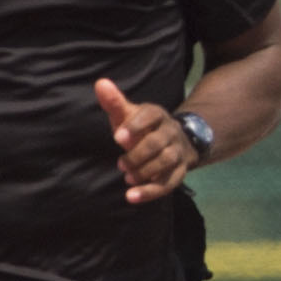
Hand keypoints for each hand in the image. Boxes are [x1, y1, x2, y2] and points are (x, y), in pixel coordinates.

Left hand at [97, 77, 197, 203]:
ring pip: (167, 161)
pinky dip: (152, 192)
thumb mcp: (128, 114)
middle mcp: (170, 132)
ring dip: (146, 172)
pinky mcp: (179, 171)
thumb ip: (114, 102)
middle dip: (138, 155)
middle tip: (121, 163)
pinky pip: (170, 182)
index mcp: (157, 115)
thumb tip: (100, 83)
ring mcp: (177, 152)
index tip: (118, 138)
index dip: (135, 126)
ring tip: (128, 178)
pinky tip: (132, 197)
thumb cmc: (141, 128)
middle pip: (158, 143)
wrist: (173, 142)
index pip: (150, 116)